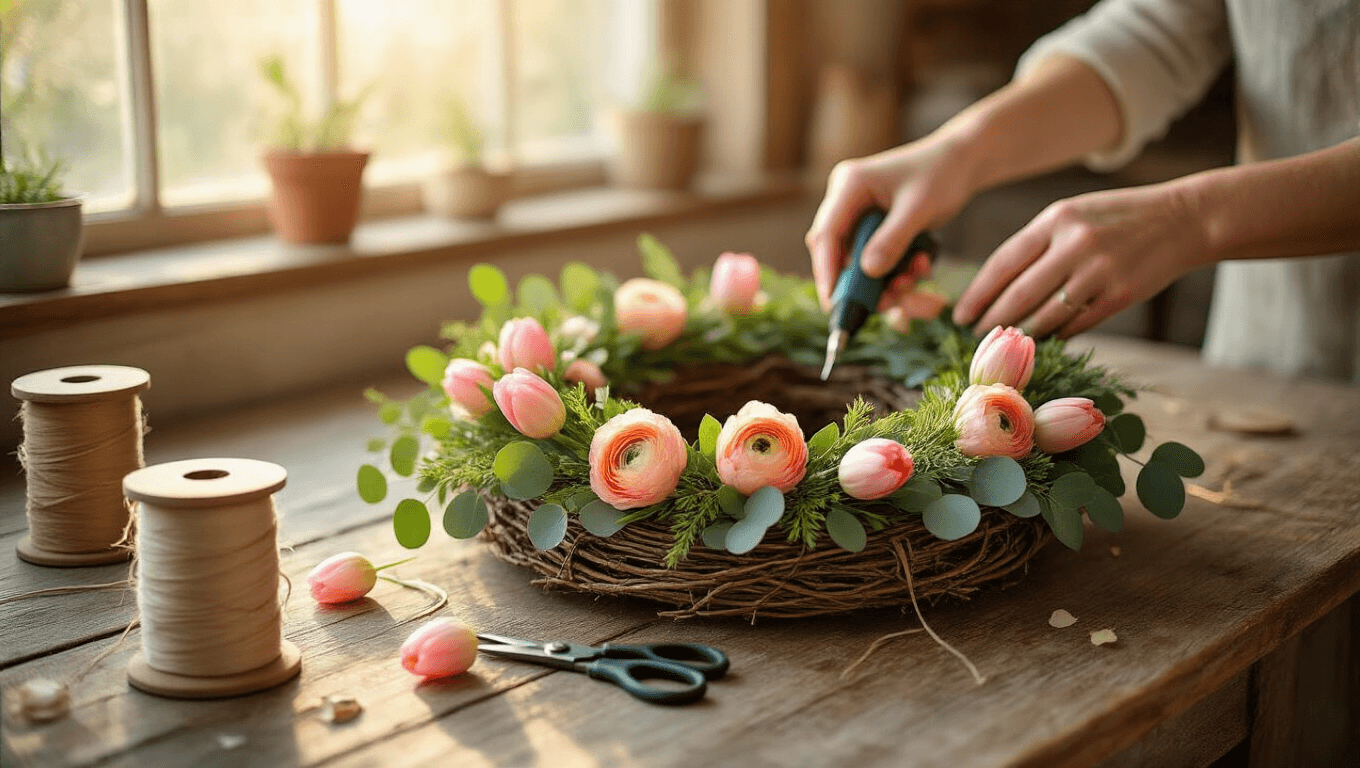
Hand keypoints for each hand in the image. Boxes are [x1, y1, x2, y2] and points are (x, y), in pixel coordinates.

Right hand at [805, 134, 975, 310]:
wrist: (962, 161)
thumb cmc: (941, 173)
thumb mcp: (919, 207)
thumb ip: (893, 240)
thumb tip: (868, 272)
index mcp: (849, 185)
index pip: (826, 234)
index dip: (827, 271)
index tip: (835, 302)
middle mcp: (847, 202)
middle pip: (838, 255)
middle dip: (864, 283)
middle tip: (890, 302)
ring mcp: (859, 217)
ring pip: (859, 264)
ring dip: (887, 281)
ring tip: (918, 278)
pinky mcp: (874, 231)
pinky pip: (877, 262)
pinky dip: (898, 274)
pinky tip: (922, 266)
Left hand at [953, 181, 1210, 337]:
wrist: (1183, 220)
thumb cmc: (1117, 218)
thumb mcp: (1074, 214)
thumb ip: (1039, 244)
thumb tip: (997, 286)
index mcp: (1056, 219)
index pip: (1003, 262)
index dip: (978, 293)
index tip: (961, 314)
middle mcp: (1075, 244)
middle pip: (1019, 294)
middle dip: (992, 320)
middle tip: (975, 337)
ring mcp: (1099, 271)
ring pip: (1046, 315)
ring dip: (1021, 334)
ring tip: (1006, 343)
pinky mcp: (1120, 295)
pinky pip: (1076, 325)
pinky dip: (1056, 335)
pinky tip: (1044, 340)